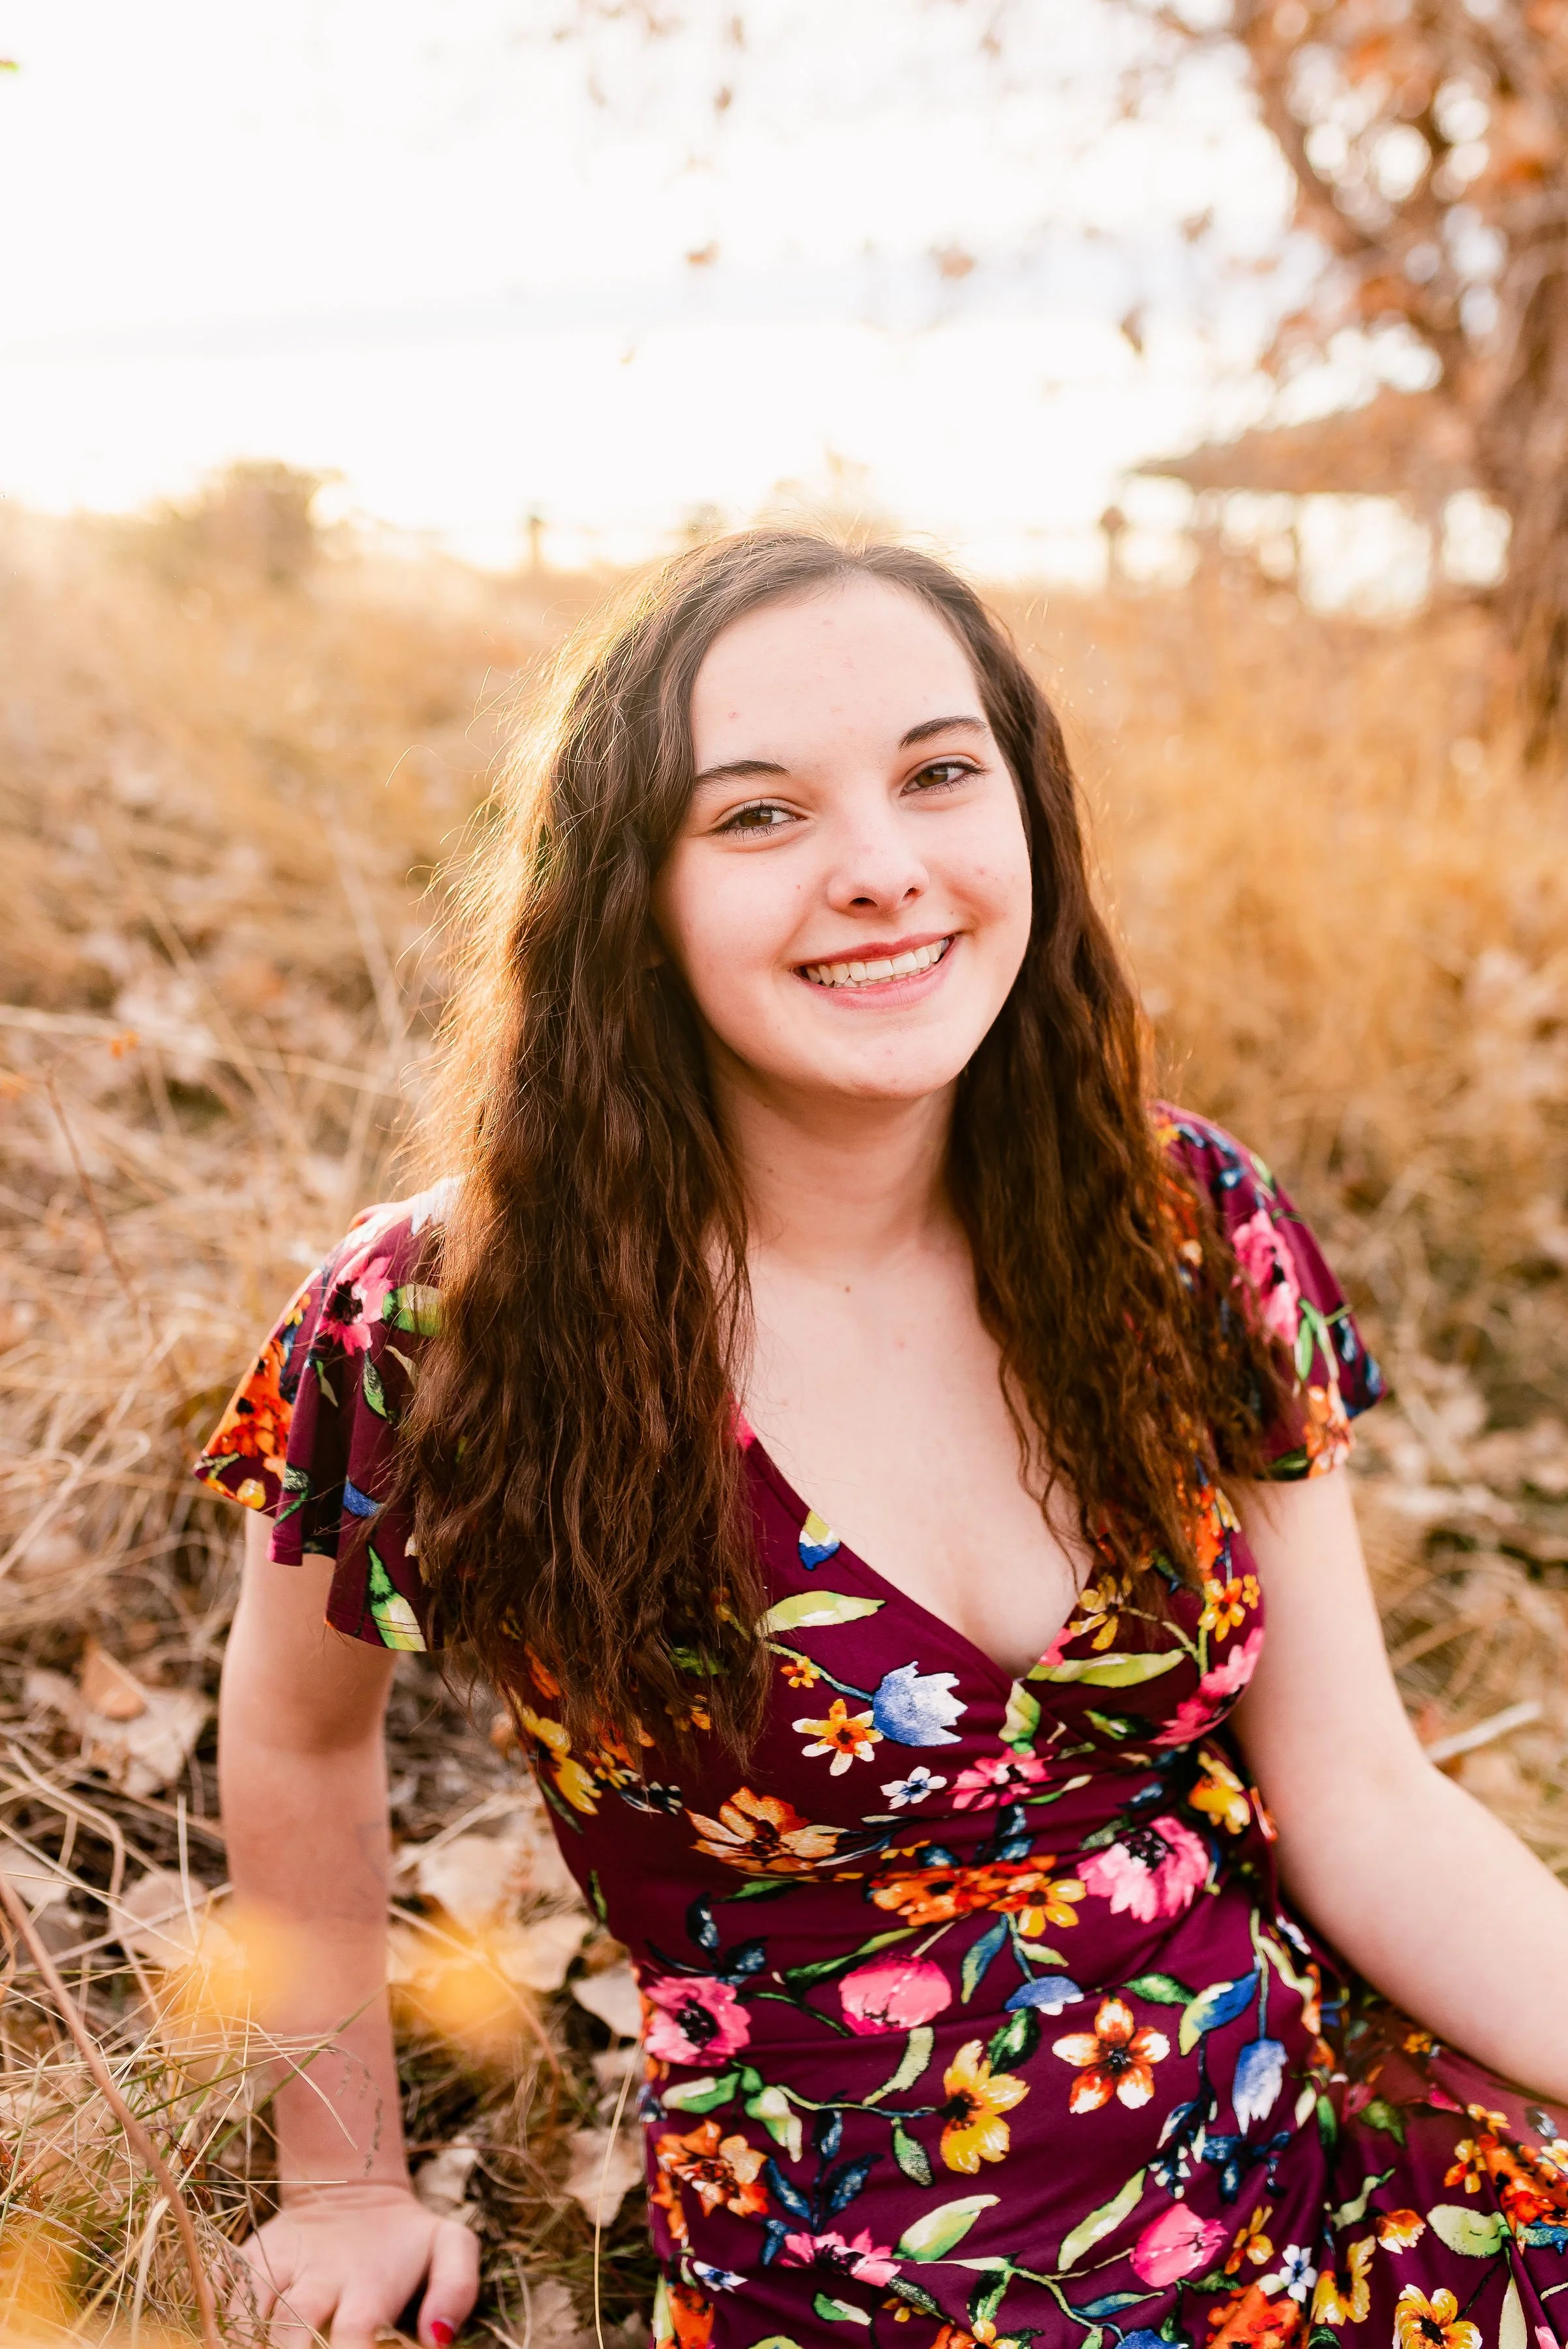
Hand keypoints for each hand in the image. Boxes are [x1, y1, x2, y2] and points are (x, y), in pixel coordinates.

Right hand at [228, 2182, 479, 2347]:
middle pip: (292, 2330)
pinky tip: (221, 2333)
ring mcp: (278, 2266)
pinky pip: (221, 2289)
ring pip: (250, 2312)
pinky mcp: (248, 2258)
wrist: (350, 2186)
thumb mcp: (449, 2245)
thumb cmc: (405, 2238)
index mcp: (368, 2282)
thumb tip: (439, 2339)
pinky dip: (216, 2313)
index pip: (355, 2332)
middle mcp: (319, 2277)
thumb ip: (457, 2286)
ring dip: (248, 2338)